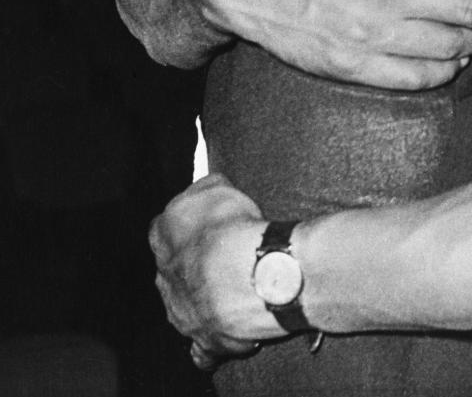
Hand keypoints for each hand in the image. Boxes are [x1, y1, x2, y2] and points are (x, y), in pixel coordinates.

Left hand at [149, 174, 275, 364]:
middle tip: (224, 256)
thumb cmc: (230, 227)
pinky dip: (209, 345)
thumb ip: (207, 188)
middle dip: (193, 264)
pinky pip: (202, 349)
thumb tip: (207, 186)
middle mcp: (164, 276)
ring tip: (232, 289)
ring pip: (186, 305)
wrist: (245, 274)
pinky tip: (222, 334)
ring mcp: (181, 311)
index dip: (188, 226)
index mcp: (162, 237)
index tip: (207, 224)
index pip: (165, 229)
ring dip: (203, 298)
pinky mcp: (202, 339)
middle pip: (174, 269)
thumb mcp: (218, 187)